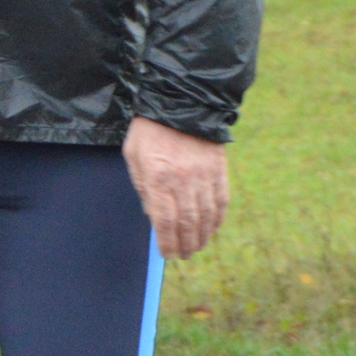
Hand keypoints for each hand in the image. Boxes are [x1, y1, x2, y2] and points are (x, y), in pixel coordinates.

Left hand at [124, 115, 227, 259]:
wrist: (181, 102)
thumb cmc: (150, 131)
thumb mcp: (134, 157)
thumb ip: (144, 188)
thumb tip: (154, 216)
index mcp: (158, 177)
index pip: (164, 220)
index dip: (167, 242)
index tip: (167, 253)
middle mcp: (183, 179)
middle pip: (188, 222)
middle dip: (186, 244)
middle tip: (184, 254)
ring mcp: (204, 175)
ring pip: (206, 215)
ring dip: (202, 236)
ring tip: (197, 246)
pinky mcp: (218, 169)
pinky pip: (221, 200)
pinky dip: (217, 217)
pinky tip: (212, 227)